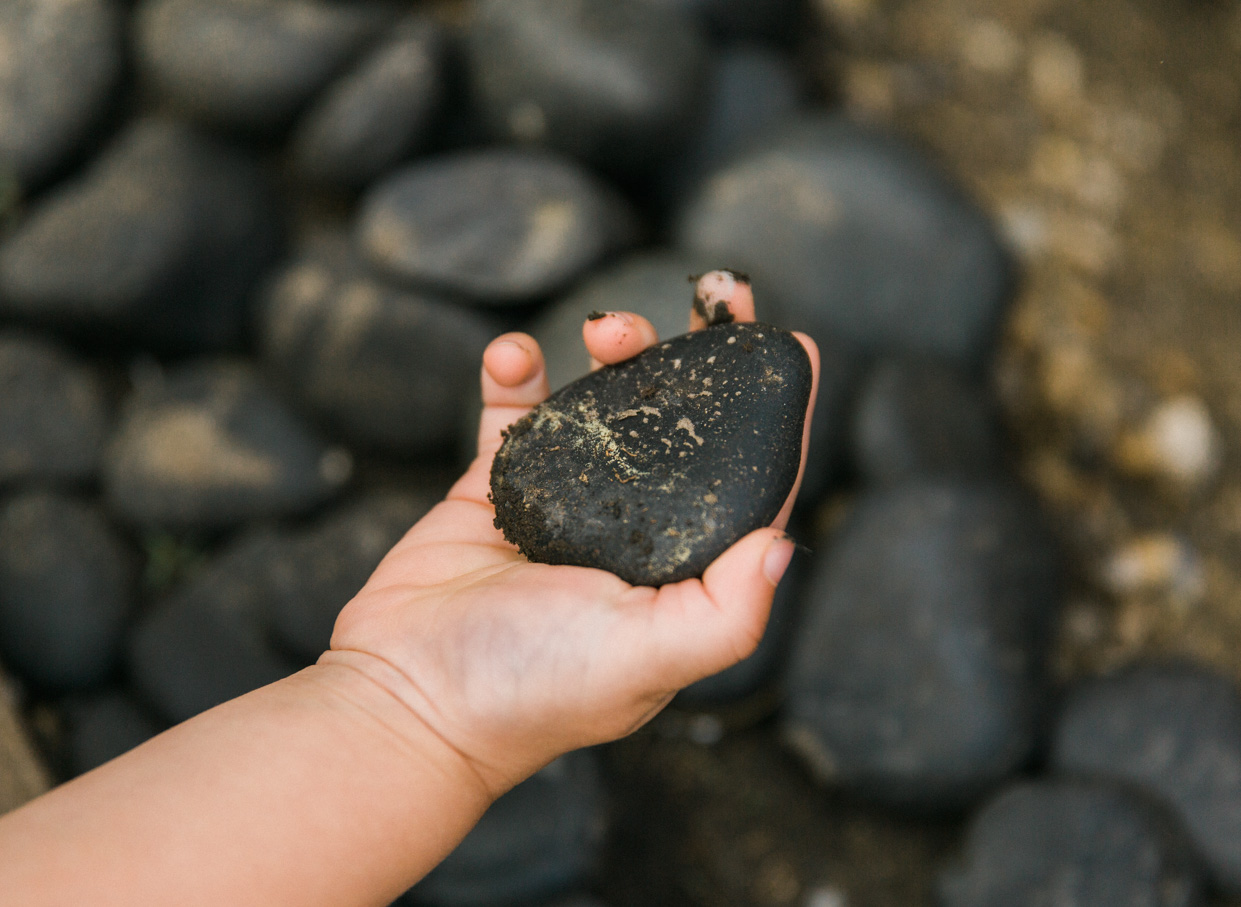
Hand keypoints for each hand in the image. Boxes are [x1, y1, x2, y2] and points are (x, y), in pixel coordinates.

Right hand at [321, 273, 819, 796]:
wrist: (406, 697)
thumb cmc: (532, 690)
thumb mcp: (648, 656)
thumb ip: (726, 611)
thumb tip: (784, 544)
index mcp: (683, 568)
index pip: (751, 480)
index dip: (780, 412)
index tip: (796, 340)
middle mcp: (633, 528)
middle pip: (684, 423)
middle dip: (701, 354)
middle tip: (713, 291)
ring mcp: (566, 500)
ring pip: (606, 401)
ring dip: (615, 349)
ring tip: (604, 327)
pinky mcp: (496, 484)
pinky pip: (515, 409)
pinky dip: (515, 371)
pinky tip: (513, 354)